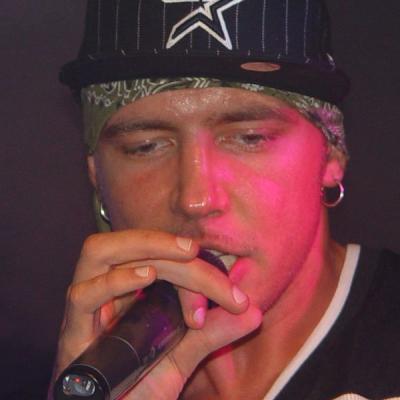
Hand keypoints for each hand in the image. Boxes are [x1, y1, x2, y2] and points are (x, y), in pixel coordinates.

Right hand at [50, 229, 260, 398]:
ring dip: (143, 246)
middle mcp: (103, 294)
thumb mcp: (183, 357)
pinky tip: (147, 278)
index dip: (190, 264)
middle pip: (124, 244)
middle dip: (164, 241)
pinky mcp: (72, 337)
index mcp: (125, 293)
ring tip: (184, 255)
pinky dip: (115, 282)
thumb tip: (253, 312)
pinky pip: (83, 296)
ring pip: (98, 253)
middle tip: (199, 252)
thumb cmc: (139, 391)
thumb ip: (213, 334)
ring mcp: (84, 312)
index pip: (152, 258)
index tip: (228, 291)